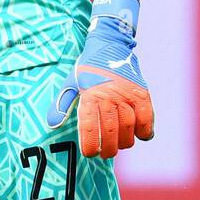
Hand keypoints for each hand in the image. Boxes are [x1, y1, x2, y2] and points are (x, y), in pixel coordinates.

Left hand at [47, 0, 154, 157]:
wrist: (111, 45)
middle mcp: (108, 96)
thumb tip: (52, 124)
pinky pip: (146, 117)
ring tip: (121, 144)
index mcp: (90, 95)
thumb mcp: (72, 83)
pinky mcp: (141, 92)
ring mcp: (127, 94)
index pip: (90, 128)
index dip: (91, 145)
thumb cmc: (89, 69)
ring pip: (129, 127)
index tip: (91, 154)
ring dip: (126, 141)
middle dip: (109, 148)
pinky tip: (141, 135)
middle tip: (107, 153)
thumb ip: (62, 104)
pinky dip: (145, 130)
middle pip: (111, 132)